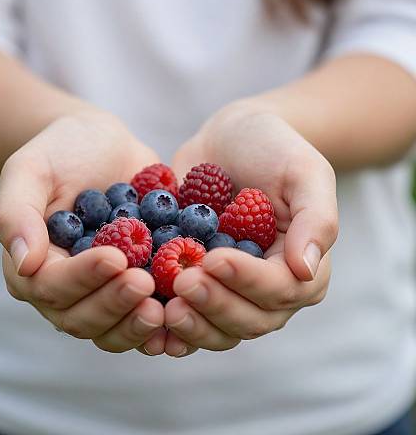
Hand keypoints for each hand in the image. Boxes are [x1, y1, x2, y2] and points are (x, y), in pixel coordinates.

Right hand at [0, 112, 165, 354]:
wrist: (103, 144)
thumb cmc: (61, 151)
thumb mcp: (30, 170)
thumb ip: (16, 214)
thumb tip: (24, 264)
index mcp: (33, 265)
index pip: (52, 286)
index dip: (84, 277)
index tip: (117, 257)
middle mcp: (65, 287)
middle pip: (81, 317)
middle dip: (114, 304)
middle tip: (145, 284)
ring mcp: (100, 290)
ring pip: (111, 328)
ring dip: (135, 324)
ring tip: (163, 308)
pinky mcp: (131, 284)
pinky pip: (140, 315)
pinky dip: (159, 325)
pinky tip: (179, 317)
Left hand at [164, 108, 337, 355]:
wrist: (229, 140)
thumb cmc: (272, 148)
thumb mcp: (303, 171)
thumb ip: (316, 219)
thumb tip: (306, 270)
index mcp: (301, 267)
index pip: (279, 289)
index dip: (247, 280)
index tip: (214, 259)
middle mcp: (270, 289)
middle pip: (248, 319)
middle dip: (215, 304)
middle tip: (183, 282)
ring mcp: (232, 290)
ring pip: (218, 328)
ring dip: (193, 323)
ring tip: (165, 306)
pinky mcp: (201, 283)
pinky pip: (190, 315)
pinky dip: (172, 327)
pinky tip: (151, 320)